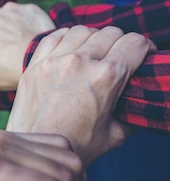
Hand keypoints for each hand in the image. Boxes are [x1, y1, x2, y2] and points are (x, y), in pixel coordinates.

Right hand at [0, 2, 55, 93]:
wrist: (39, 60)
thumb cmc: (6, 70)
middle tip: (1, 50)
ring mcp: (10, 9)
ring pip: (6, 16)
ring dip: (9, 27)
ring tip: (18, 46)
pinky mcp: (29, 9)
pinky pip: (25, 15)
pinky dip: (26, 24)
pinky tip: (30, 39)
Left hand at [7, 26, 155, 164]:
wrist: (38, 150)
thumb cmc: (79, 146)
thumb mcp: (118, 132)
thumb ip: (133, 109)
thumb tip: (141, 96)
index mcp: (106, 76)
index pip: (135, 42)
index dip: (144, 48)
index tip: (142, 55)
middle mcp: (80, 61)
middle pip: (111, 33)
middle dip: (121, 43)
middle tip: (119, 57)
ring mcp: (55, 60)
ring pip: (83, 30)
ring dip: (93, 38)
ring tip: (94, 53)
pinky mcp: (35, 63)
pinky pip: (55, 35)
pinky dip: (66, 38)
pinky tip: (70, 50)